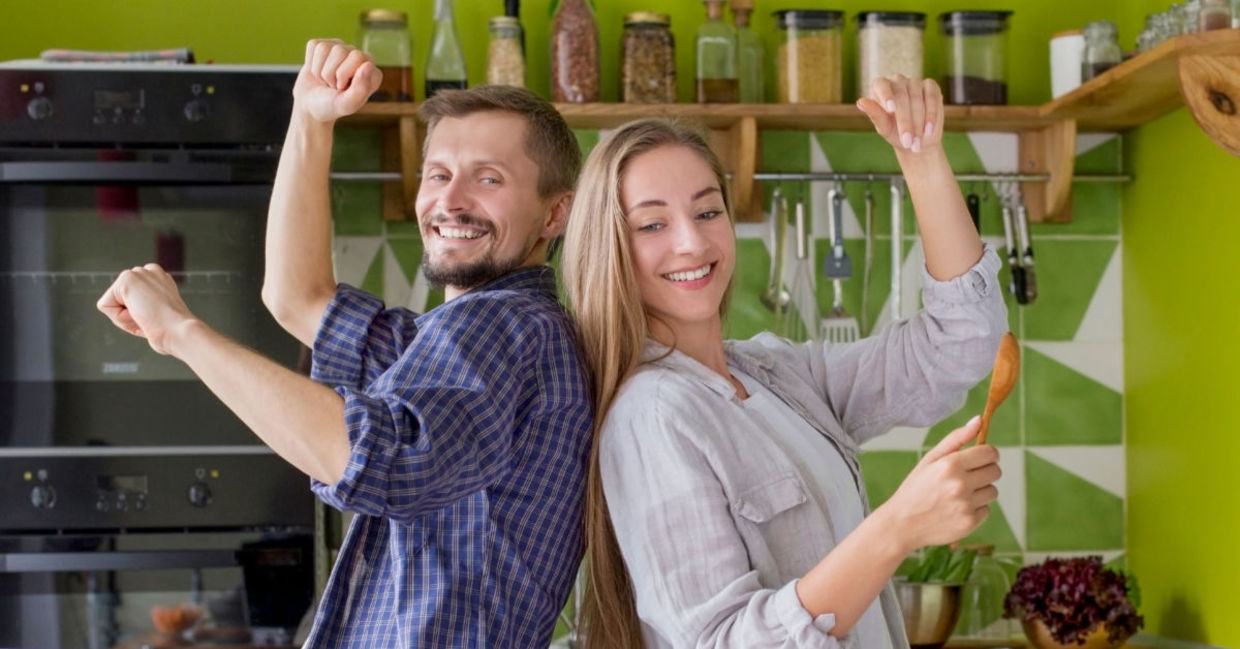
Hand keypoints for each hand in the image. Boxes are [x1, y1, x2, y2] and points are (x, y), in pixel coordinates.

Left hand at [96, 263, 196, 355]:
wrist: (179, 331)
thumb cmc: (172, 331)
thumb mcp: (158, 316)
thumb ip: (143, 308)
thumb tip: (126, 307)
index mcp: (160, 280)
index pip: (130, 300)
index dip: (138, 316)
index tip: (157, 318)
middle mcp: (150, 271)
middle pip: (119, 300)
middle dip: (129, 314)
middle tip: (151, 318)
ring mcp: (139, 272)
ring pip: (112, 302)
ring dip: (124, 316)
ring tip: (146, 316)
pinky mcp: (127, 278)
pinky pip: (105, 305)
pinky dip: (118, 317)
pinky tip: (139, 313)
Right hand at [294, 39, 382, 122]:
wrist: (310, 106)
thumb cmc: (332, 106)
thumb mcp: (347, 104)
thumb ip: (360, 89)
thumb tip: (368, 65)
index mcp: (372, 72)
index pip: (357, 57)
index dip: (343, 74)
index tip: (342, 89)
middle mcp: (360, 58)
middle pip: (339, 50)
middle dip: (330, 73)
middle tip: (333, 86)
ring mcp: (342, 49)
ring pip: (324, 48)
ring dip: (320, 70)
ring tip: (326, 80)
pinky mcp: (325, 46)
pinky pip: (314, 45)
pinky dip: (311, 63)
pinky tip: (318, 72)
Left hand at [856, 75, 943, 154]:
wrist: (917, 139)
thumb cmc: (895, 133)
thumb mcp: (884, 127)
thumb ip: (875, 114)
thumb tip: (860, 102)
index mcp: (880, 88)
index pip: (880, 84)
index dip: (886, 95)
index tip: (891, 110)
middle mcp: (897, 81)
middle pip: (901, 96)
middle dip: (905, 122)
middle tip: (907, 142)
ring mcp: (914, 82)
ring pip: (917, 98)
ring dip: (918, 122)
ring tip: (917, 143)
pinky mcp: (931, 86)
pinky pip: (932, 97)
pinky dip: (931, 114)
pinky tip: (929, 130)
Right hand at [877, 416, 1000, 550]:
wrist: (902, 523)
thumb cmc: (916, 487)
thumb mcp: (930, 459)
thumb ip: (956, 438)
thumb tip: (980, 420)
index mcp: (951, 464)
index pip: (990, 453)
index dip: (987, 454)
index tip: (979, 458)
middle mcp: (960, 484)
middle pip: (995, 471)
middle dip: (984, 471)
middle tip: (966, 477)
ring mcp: (966, 505)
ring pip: (992, 491)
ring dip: (980, 491)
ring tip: (958, 495)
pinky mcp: (969, 523)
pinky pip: (986, 510)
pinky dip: (975, 509)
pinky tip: (956, 509)